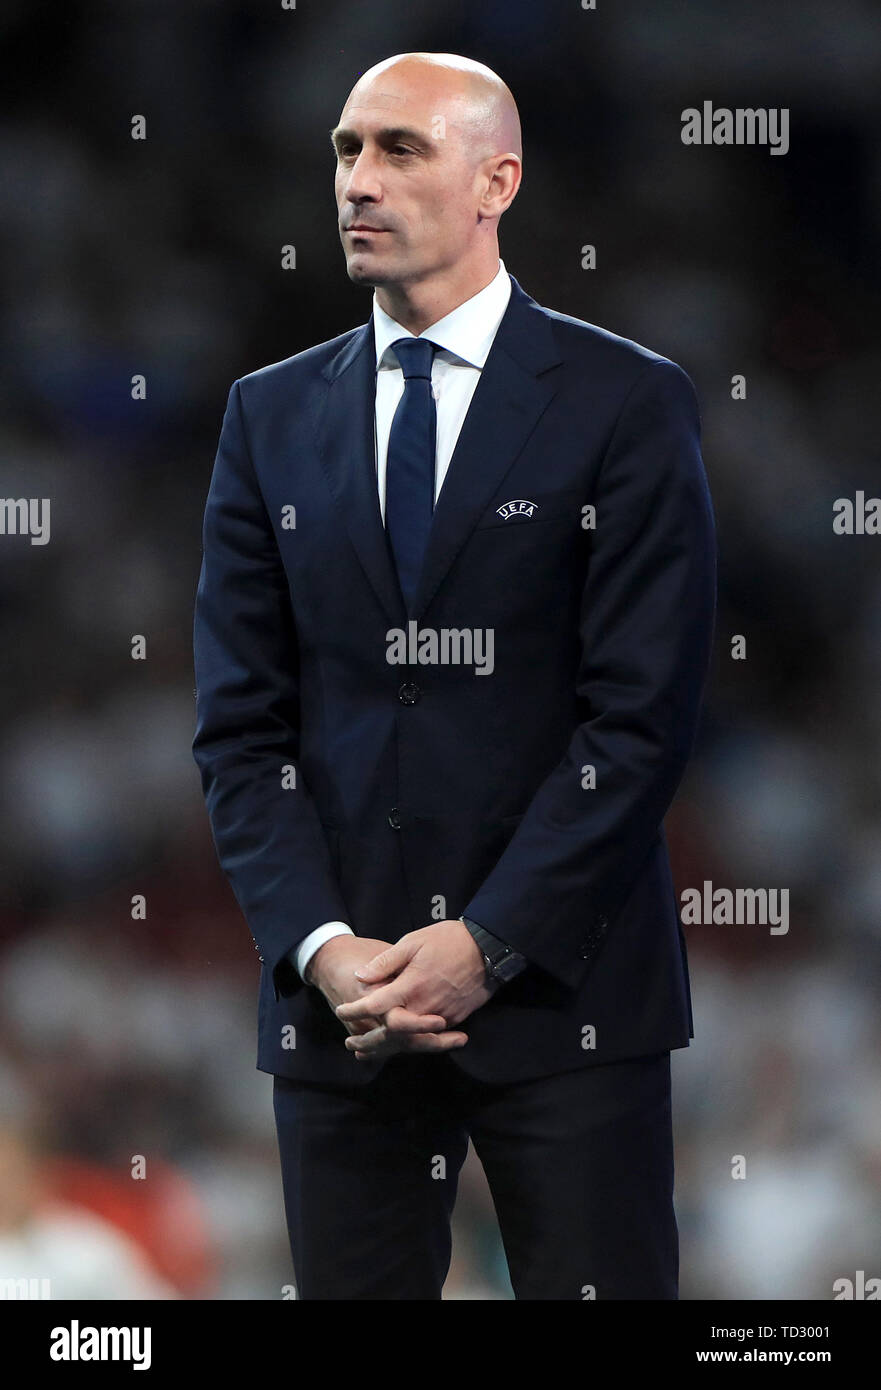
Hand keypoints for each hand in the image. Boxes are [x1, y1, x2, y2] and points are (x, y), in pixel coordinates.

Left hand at [334, 919, 493, 1058]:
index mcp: (410, 985)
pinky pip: (429, 1037)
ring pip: (409, 1041)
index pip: (375, 1005)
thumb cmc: (449, 940)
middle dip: (368, 1041)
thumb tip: (361, 976)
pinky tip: (399, 1046)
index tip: (340, 1011)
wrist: (489, 948)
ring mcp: (441, 1015)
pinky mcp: (454, 1018)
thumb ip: (386, 962)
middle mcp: (424, 1006)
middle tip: (350, 1044)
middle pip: (390, 1034)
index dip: (354, 1010)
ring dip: (387, 1048)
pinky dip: (410, 1044)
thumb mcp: (413, 941)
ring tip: (368, 1052)